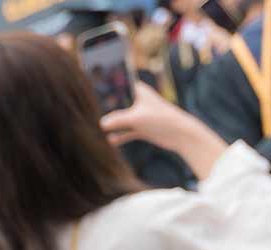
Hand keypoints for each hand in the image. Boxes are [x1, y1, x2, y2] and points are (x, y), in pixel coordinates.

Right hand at [101, 83, 228, 163]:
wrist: (180, 135)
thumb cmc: (161, 119)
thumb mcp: (136, 118)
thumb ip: (117, 120)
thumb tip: (100, 124)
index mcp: (138, 91)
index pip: (118, 86)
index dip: (106, 89)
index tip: (91, 92)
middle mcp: (138, 101)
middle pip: (117, 105)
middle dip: (106, 111)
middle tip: (90, 115)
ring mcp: (140, 115)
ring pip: (121, 120)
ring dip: (112, 126)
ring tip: (98, 130)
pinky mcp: (142, 128)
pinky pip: (126, 132)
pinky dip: (120, 136)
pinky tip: (111, 141)